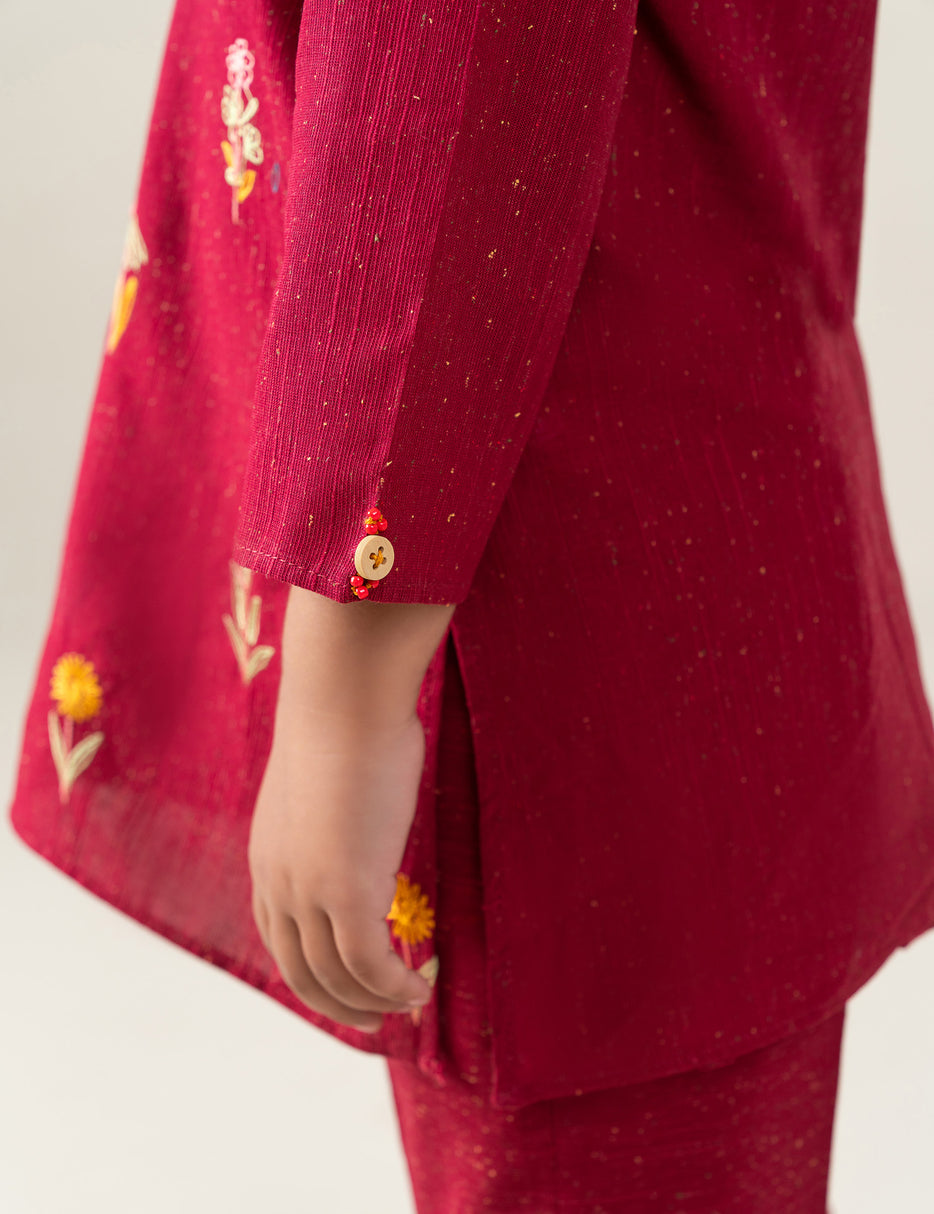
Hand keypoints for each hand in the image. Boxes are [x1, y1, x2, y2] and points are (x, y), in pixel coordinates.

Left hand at [247, 705, 432, 1032]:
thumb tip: (365, 801)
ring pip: (338, 977)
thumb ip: (338, 809)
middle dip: (338, 1005)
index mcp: (270, 857)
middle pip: (301, 972)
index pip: (281, 938)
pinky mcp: (347, 891)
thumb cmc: (349, 722)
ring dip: (374, 1002)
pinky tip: (421, 988)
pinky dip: (396, 987)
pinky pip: (372, 965)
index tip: (346, 985)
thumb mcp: (331, 779)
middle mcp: (279, 883)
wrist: (344, 698)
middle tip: (374, 1019)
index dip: (312, 971)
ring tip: (410, 1005)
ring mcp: (309, 891)